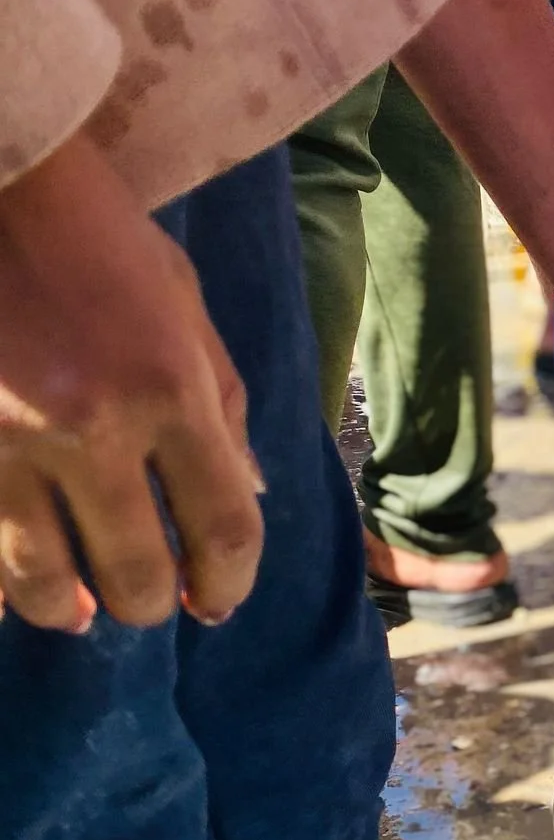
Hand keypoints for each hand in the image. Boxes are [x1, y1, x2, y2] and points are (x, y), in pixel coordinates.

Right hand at [0, 135, 261, 632]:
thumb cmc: (88, 229)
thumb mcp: (180, 302)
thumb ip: (219, 404)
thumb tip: (244, 494)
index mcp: (167, 390)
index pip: (222, 528)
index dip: (228, 582)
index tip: (218, 599)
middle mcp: (86, 427)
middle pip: (133, 572)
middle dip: (148, 603)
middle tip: (147, 602)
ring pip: (37, 580)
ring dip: (64, 608)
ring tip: (74, 610)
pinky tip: (8, 591)